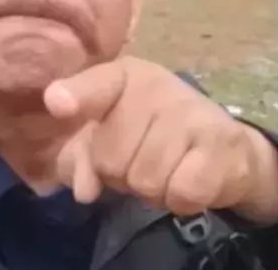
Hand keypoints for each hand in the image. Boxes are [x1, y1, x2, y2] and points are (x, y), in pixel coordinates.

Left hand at [44, 57, 277, 221]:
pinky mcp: (220, 141)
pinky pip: (180, 193)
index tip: (57, 103)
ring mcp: (190, 112)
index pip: (97, 85)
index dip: (76, 96)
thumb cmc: (150, 133)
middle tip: (141, 159)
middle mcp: (156, 87)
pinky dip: (179, 199)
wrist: (219, 144)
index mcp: (123, 77)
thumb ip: (82, 159)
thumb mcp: (107, 138)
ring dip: (151, 190)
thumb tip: (84, 189)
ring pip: (145, 181)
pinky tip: (187, 178)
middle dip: (121, 175)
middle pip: (111, 159)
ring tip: (165, 168)